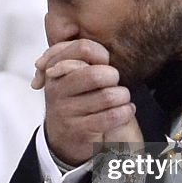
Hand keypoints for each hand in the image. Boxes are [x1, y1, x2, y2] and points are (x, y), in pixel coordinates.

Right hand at [32, 39, 138, 164]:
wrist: (65, 139)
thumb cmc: (75, 101)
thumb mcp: (71, 76)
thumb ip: (78, 56)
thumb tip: (90, 43)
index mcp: (55, 71)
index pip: (82, 48)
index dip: (101, 53)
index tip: (105, 61)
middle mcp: (57, 90)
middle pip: (96, 74)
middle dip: (113, 77)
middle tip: (114, 81)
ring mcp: (66, 111)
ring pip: (109, 96)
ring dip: (123, 96)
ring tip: (122, 97)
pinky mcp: (80, 130)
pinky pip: (113, 116)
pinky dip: (126, 112)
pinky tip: (125, 110)